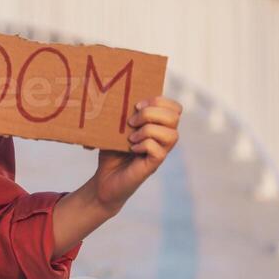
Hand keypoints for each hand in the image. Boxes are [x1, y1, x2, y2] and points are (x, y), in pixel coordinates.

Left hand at [92, 95, 182, 211]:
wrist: (103, 180)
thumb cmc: (111, 152)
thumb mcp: (115, 128)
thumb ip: (120, 114)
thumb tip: (112, 98)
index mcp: (158, 126)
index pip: (175, 108)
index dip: (159, 101)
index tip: (136, 104)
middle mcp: (164, 138)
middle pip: (175, 117)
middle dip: (151, 113)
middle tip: (131, 121)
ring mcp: (161, 152)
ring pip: (172, 134)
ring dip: (148, 130)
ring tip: (131, 137)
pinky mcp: (153, 165)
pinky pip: (159, 150)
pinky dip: (144, 145)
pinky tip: (131, 148)